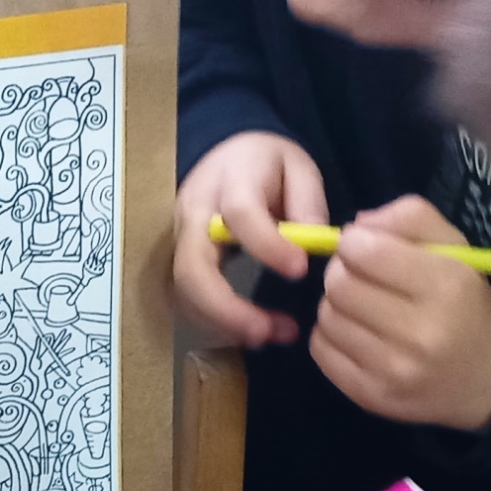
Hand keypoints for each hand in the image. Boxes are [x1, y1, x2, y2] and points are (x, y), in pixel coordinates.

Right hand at [172, 131, 322, 347]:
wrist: (226, 156)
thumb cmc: (266, 164)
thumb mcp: (297, 166)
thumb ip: (307, 201)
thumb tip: (311, 244)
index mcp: (230, 181)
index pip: (240, 214)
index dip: (267, 245)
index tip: (300, 270)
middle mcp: (195, 213)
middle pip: (193, 268)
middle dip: (225, 308)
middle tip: (266, 332)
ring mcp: (181, 241)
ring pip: (185, 292)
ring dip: (224, 323)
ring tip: (272, 334)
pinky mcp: (180, 262)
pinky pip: (189, 300)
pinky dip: (218, 323)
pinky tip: (255, 329)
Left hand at [313, 196, 490, 430]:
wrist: (487, 380)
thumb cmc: (467, 304)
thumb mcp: (456, 249)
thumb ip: (410, 218)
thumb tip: (356, 225)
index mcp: (447, 287)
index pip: (367, 252)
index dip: (354, 242)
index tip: (363, 247)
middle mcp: (421, 333)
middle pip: (339, 285)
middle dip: (341, 271)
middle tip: (358, 276)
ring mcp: (393, 370)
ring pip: (326, 316)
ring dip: (336, 304)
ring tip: (361, 306)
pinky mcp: (370, 396)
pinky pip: (320, 349)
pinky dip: (330, 335)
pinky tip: (355, 333)